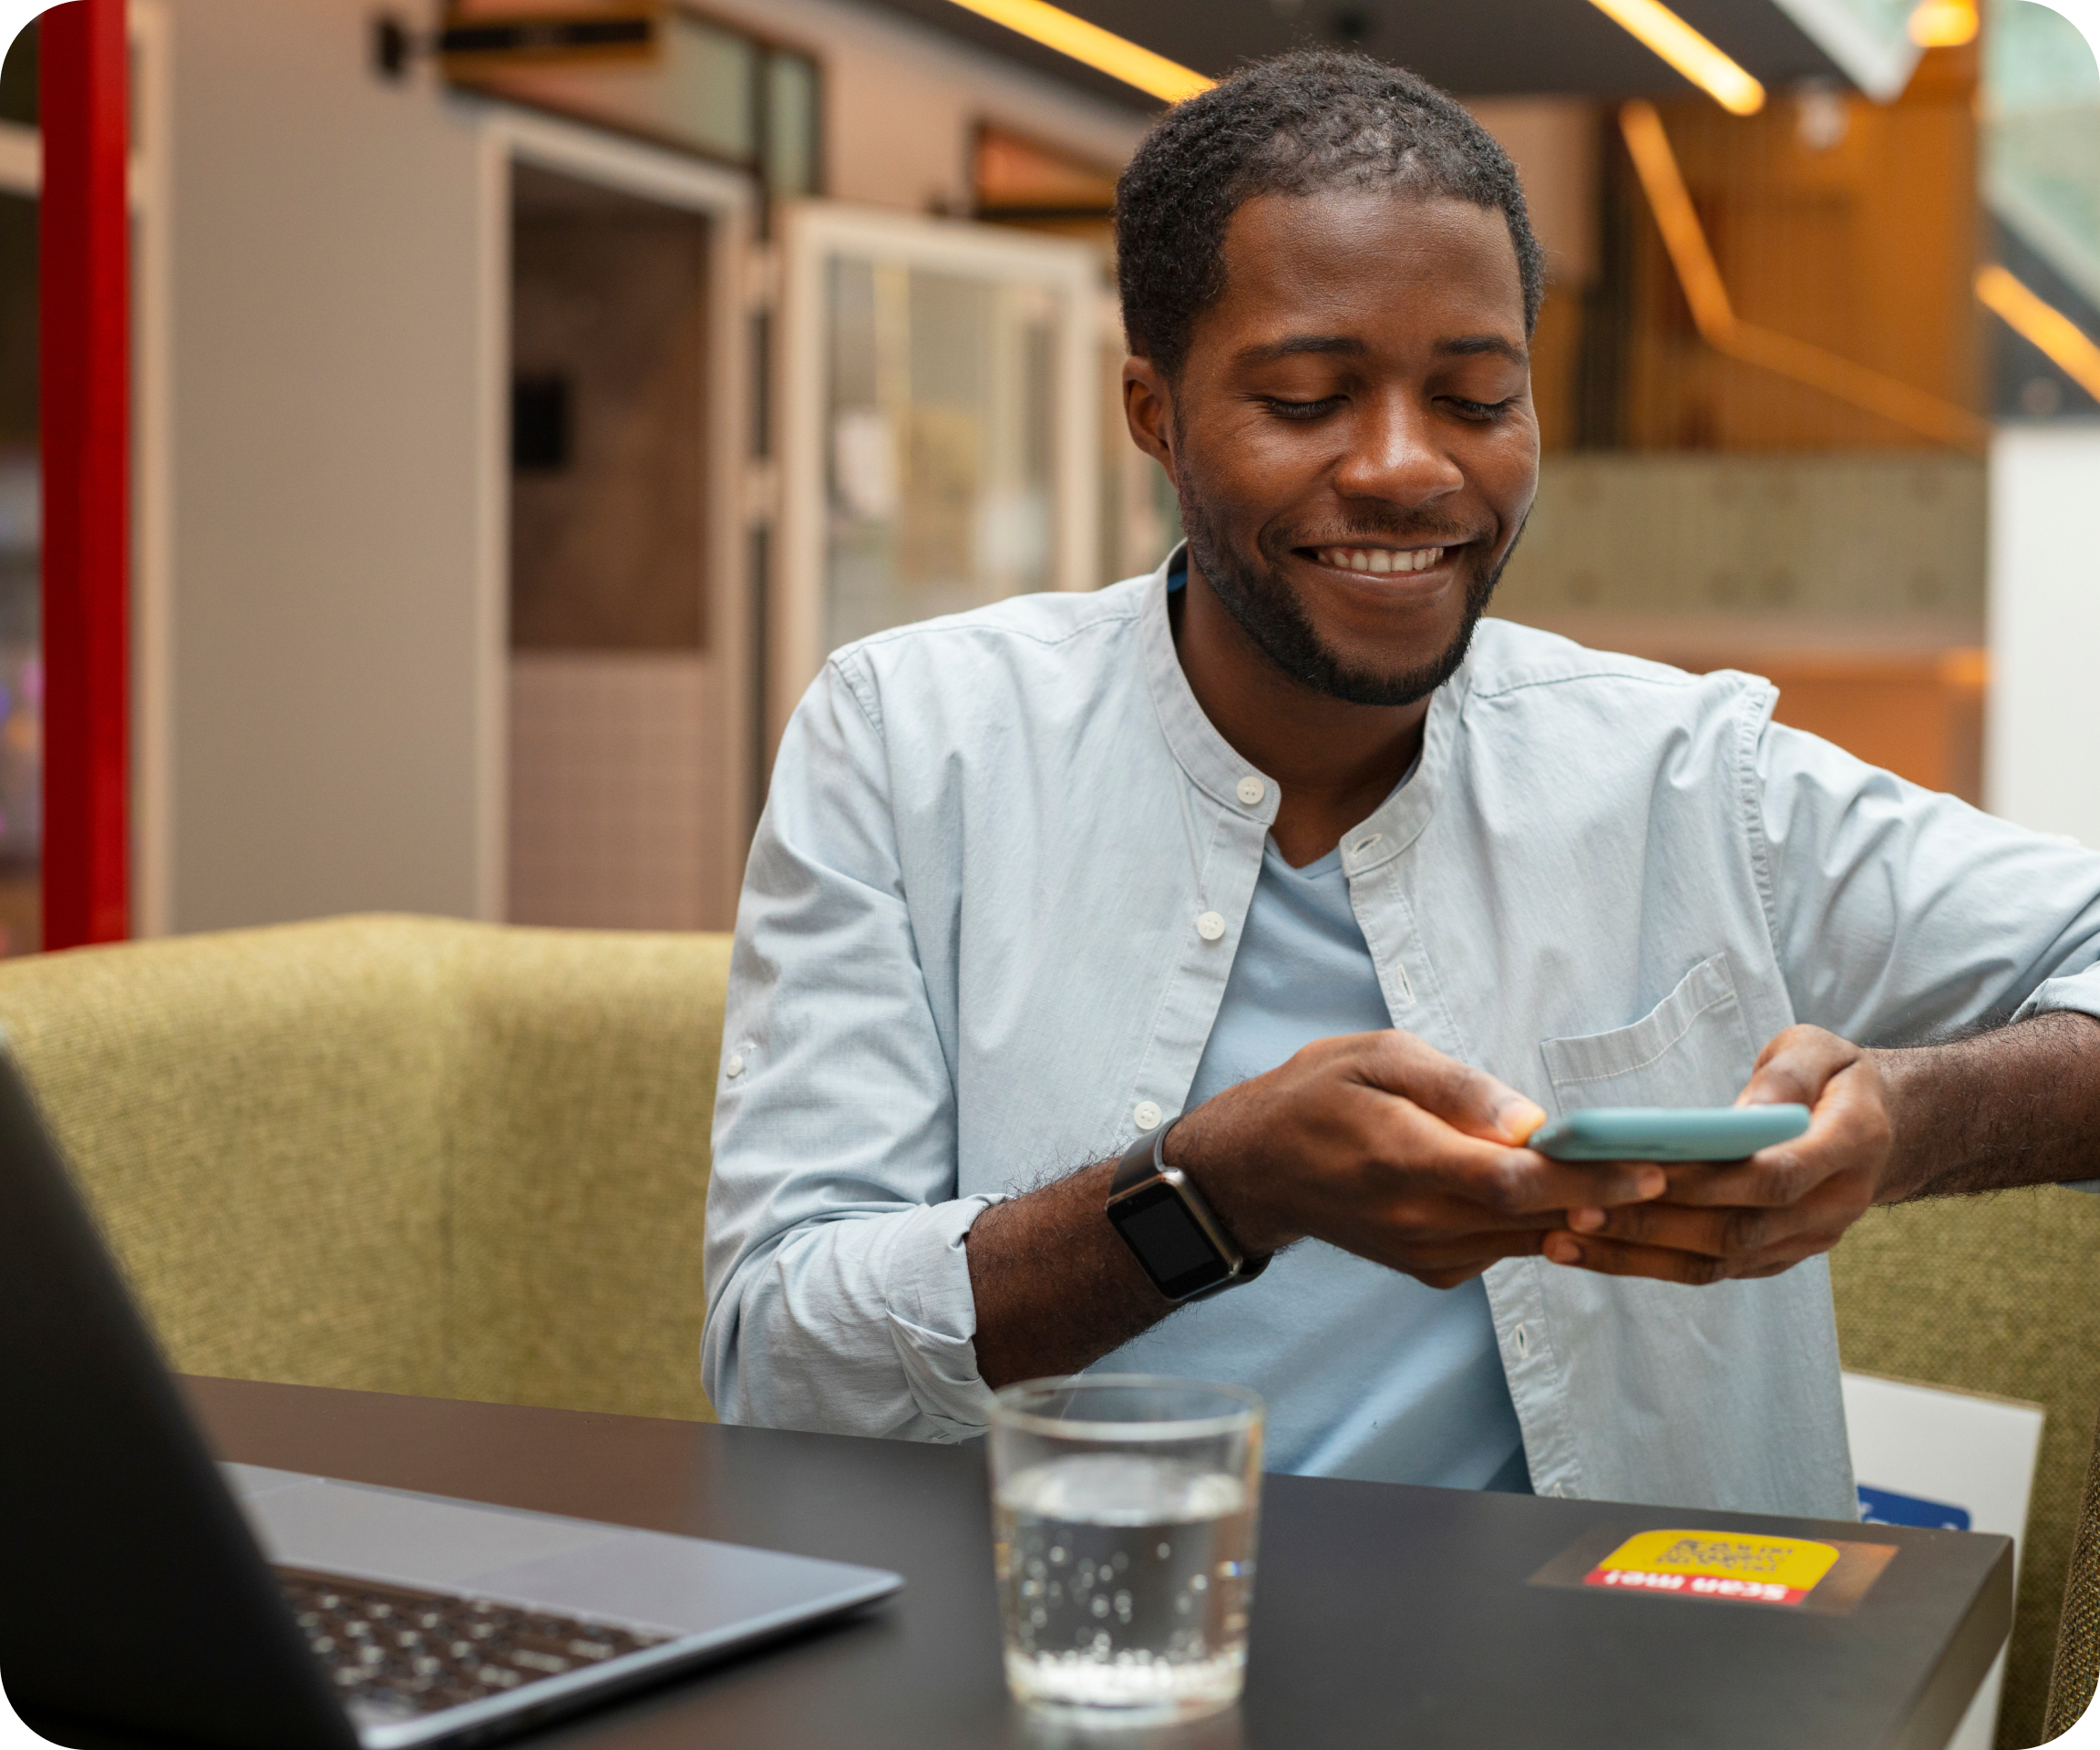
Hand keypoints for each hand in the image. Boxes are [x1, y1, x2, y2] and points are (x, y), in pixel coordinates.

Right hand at [1168, 1029, 1669, 1289]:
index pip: (1516, 1182)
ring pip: (1531, 1236)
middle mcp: (1420, 1223)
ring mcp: (1429, 1255)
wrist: (1255, 1171)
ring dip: (1585, 1209)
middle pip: (1539, 1216)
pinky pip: (1507, 1244)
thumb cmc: (1315, 1097)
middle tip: (1686, 1166)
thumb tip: (1533, 1121)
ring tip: (1642, 1173)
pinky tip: (1558, 1188)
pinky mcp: (1436, 1271)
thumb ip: (1457, 1087)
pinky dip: (1538, 1219)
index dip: (1591, 1179)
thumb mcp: (1376, 1056)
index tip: (1654, 1166)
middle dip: (1612, 1193)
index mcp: (1406, 1162)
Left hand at [1542, 1025, 1894, 1284]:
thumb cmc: (1836, 1080)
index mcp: (1851, 1147)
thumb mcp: (1820, 1050)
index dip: (1707, 1179)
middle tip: (1576, 1207)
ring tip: (1562, 1239)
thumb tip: (1741, 1116)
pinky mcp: (1773, 1258)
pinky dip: (1645, 1264)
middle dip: (1651, 1222)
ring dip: (1635, 1254)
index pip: (1774, 1176)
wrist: (1884, 1132)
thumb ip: (1785, 1077)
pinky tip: (1587, 1252)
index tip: (1639, 1168)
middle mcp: (1831, 1207)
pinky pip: (1708, 1271)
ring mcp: (1803, 1242)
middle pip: (1734, 1228)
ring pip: (1715, 1262)